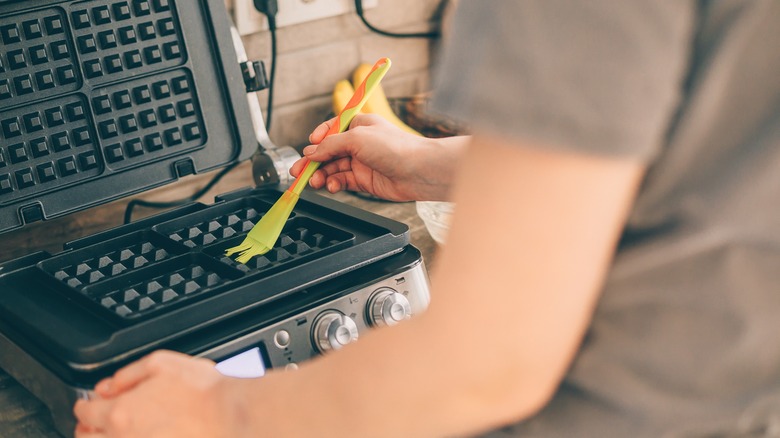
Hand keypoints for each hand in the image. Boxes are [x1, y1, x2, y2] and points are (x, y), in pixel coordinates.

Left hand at [73, 351, 245, 437]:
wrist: (230, 417)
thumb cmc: (203, 392)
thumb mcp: (161, 363)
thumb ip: (128, 374)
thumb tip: (109, 385)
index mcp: (119, 413)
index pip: (84, 411)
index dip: (85, 402)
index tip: (89, 402)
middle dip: (87, 427)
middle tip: (94, 421)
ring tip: (113, 432)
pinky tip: (141, 434)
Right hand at [290, 114, 464, 201]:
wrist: (418, 171)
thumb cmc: (396, 147)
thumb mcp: (356, 138)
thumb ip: (331, 145)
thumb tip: (311, 152)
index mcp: (358, 125)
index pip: (330, 130)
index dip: (317, 139)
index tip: (307, 148)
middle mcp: (359, 143)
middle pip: (328, 152)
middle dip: (312, 162)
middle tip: (297, 172)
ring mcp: (361, 162)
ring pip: (333, 168)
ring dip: (321, 175)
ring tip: (314, 181)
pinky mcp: (364, 181)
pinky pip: (342, 181)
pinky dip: (333, 184)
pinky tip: (330, 186)